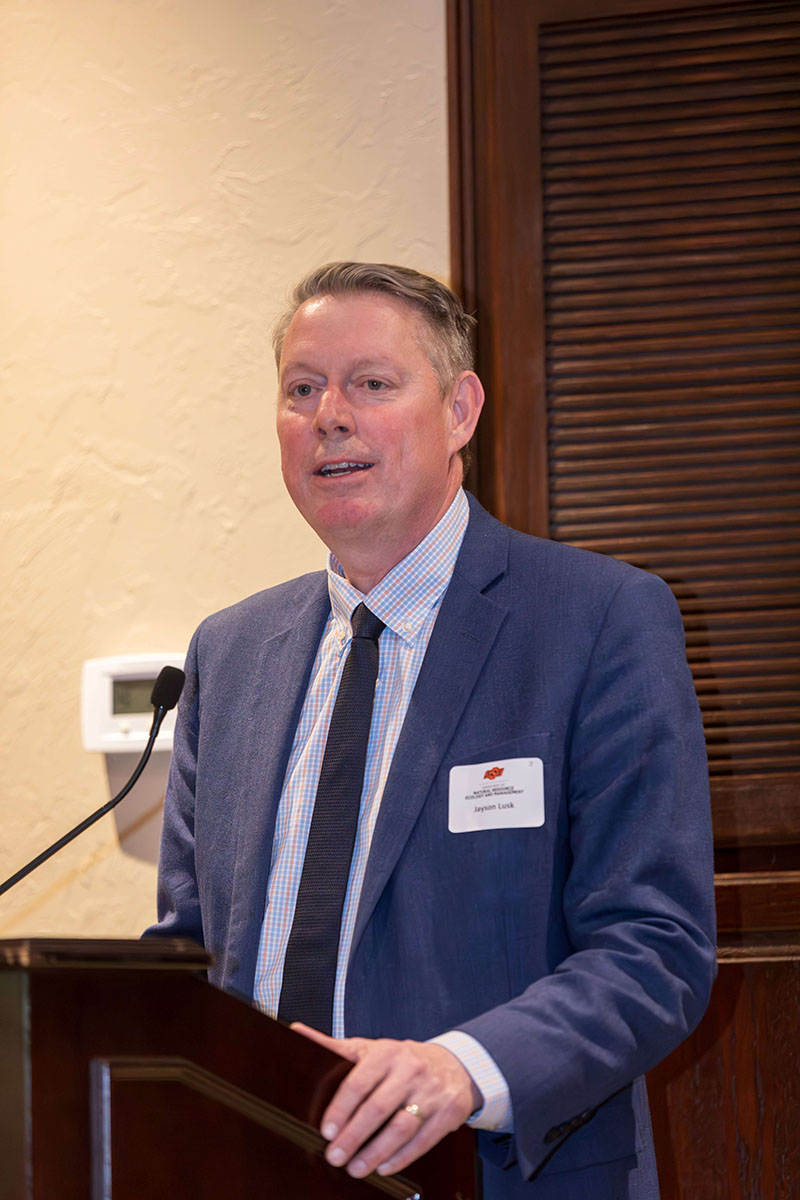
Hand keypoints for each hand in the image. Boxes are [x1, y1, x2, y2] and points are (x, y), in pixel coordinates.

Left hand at [292, 1024, 480, 1178]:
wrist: (454, 1064)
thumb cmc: (402, 1060)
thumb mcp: (371, 1049)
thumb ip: (335, 1047)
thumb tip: (295, 1031)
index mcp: (387, 1053)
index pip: (359, 1082)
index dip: (341, 1108)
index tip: (327, 1131)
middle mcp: (410, 1070)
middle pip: (379, 1107)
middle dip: (354, 1136)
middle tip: (335, 1156)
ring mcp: (431, 1092)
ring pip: (401, 1127)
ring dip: (376, 1152)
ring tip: (356, 1168)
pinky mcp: (447, 1113)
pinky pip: (422, 1141)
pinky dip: (401, 1158)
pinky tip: (384, 1167)